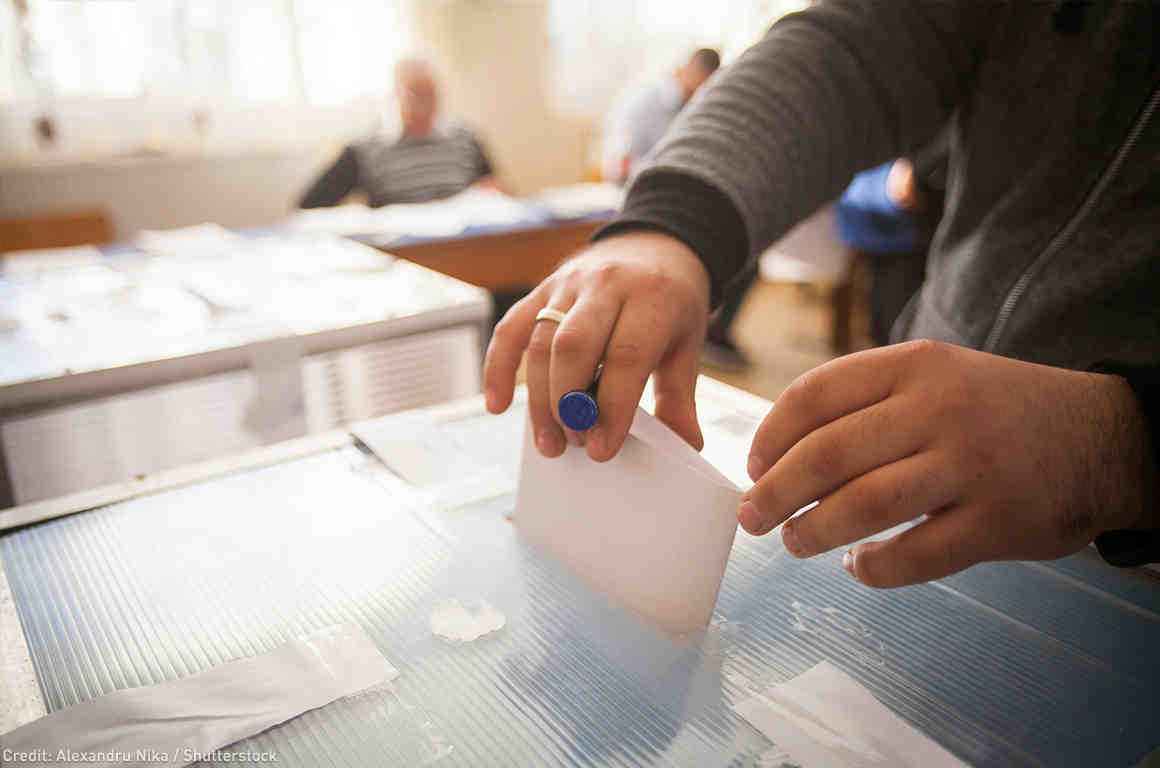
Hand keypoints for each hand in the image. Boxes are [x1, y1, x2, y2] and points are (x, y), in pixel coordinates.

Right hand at [484, 231, 710, 459]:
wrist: (655, 245)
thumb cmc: (670, 302)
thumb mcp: (687, 344)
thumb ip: (679, 396)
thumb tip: (683, 446)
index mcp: (652, 298)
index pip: (627, 356)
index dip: (612, 407)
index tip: (603, 447)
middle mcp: (608, 285)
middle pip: (574, 346)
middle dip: (569, 404)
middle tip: (576, 443)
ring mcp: (570, 284)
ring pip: (541, 342)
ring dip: (540, 399)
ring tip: (550, 442)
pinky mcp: (542, 288)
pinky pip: (511, 328)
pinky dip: (499, 368)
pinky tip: (498, 405)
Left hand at [741, 340, 1155, 587]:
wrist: (1103, 438)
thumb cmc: (995, 410)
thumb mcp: (937, 375)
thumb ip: (868, 400)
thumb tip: (780, 450)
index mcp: (915, 367)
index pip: (816, 394)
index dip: (771, 435)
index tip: (753, 465)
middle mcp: (939, 410)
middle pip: (827, 454)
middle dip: (775, 492)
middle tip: (753, 516)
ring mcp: (970, 466)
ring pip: (863, 505)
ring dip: (814, 531)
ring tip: (794, 543)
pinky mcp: (997, 522)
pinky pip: (915, 555)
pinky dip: (875, 568)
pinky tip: (861, 567)